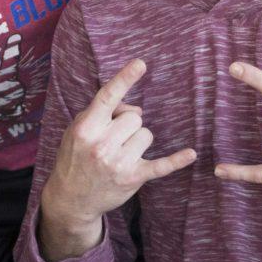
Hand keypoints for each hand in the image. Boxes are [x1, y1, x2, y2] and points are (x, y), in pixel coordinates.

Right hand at [39, 59, 195, 260]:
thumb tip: (138, 110)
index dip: (124, 79)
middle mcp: (101, 144)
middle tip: (113, 139)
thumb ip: (105, 112)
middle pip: (134, 117)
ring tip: (120, 153)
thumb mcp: (80, 129)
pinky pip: (160, 165)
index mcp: (85, 127)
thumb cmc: (75, 155)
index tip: (141, 64)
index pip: (107, 97)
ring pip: (146, 135)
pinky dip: (176, 160)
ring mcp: (117, 163)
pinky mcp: (132, 178)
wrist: (70, 197)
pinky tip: (190, 154)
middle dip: (127, 125)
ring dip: (137, 141)